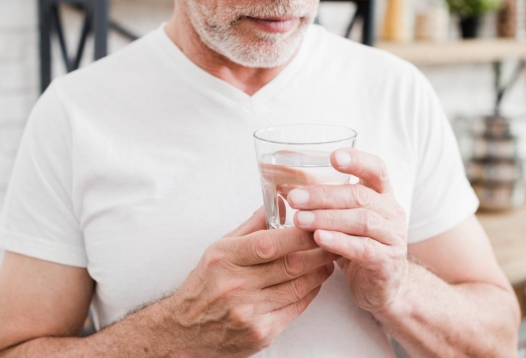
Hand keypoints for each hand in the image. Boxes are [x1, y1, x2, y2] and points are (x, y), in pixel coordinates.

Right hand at [165, 209, 336, 356]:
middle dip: (319, 250)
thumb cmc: (204, 285)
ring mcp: (249, 312)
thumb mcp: (219, 248)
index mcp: (225, 259)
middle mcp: (236, 286)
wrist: (184, 331)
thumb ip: (252, 226)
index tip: (318, 224)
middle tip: (334, 239)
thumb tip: (280, 201)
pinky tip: (315, 280)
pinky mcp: (261, 333)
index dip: (300, 234)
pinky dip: (310, 291)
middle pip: (290, 265)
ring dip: (319, 271)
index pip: (269, 243)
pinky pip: (296, 308)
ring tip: (329, 258)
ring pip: (298, 287)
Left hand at [287, 149, 407, 314]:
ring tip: (300, 220)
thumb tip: (283, 180)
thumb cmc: (356, 245)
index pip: (376, 169)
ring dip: (328, 218)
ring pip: (362, 221)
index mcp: (382, 195)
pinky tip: (320, 239)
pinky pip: (364, 249)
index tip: (333, 156)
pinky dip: (340, 243)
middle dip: (325, 195)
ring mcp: (393, 238)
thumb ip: (323, 200)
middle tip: (295, 198)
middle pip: (360, 196)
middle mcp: (392, 212)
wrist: (380, 286)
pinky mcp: (388, 263)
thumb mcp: (342, 218)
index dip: (357, 161)